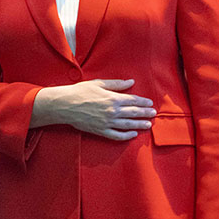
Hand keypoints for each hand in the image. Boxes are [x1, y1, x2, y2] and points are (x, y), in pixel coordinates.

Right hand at [30, 79, 154, 139]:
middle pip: (133, 113)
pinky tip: (133, 134)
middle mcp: (112, 111)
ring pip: (128, 125)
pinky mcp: (100, 131)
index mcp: (113, 98)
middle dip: (145, 113)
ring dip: (140, 125)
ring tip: (148, 124)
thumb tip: (131, 82)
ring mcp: (107, 122)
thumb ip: (116, 84)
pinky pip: (117, 135)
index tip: (150, 103)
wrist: (64, 105)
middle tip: (153, 113)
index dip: (143, 102)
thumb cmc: (80, 92)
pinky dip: (126, 136)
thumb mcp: (98, 83)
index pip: (133, 100)